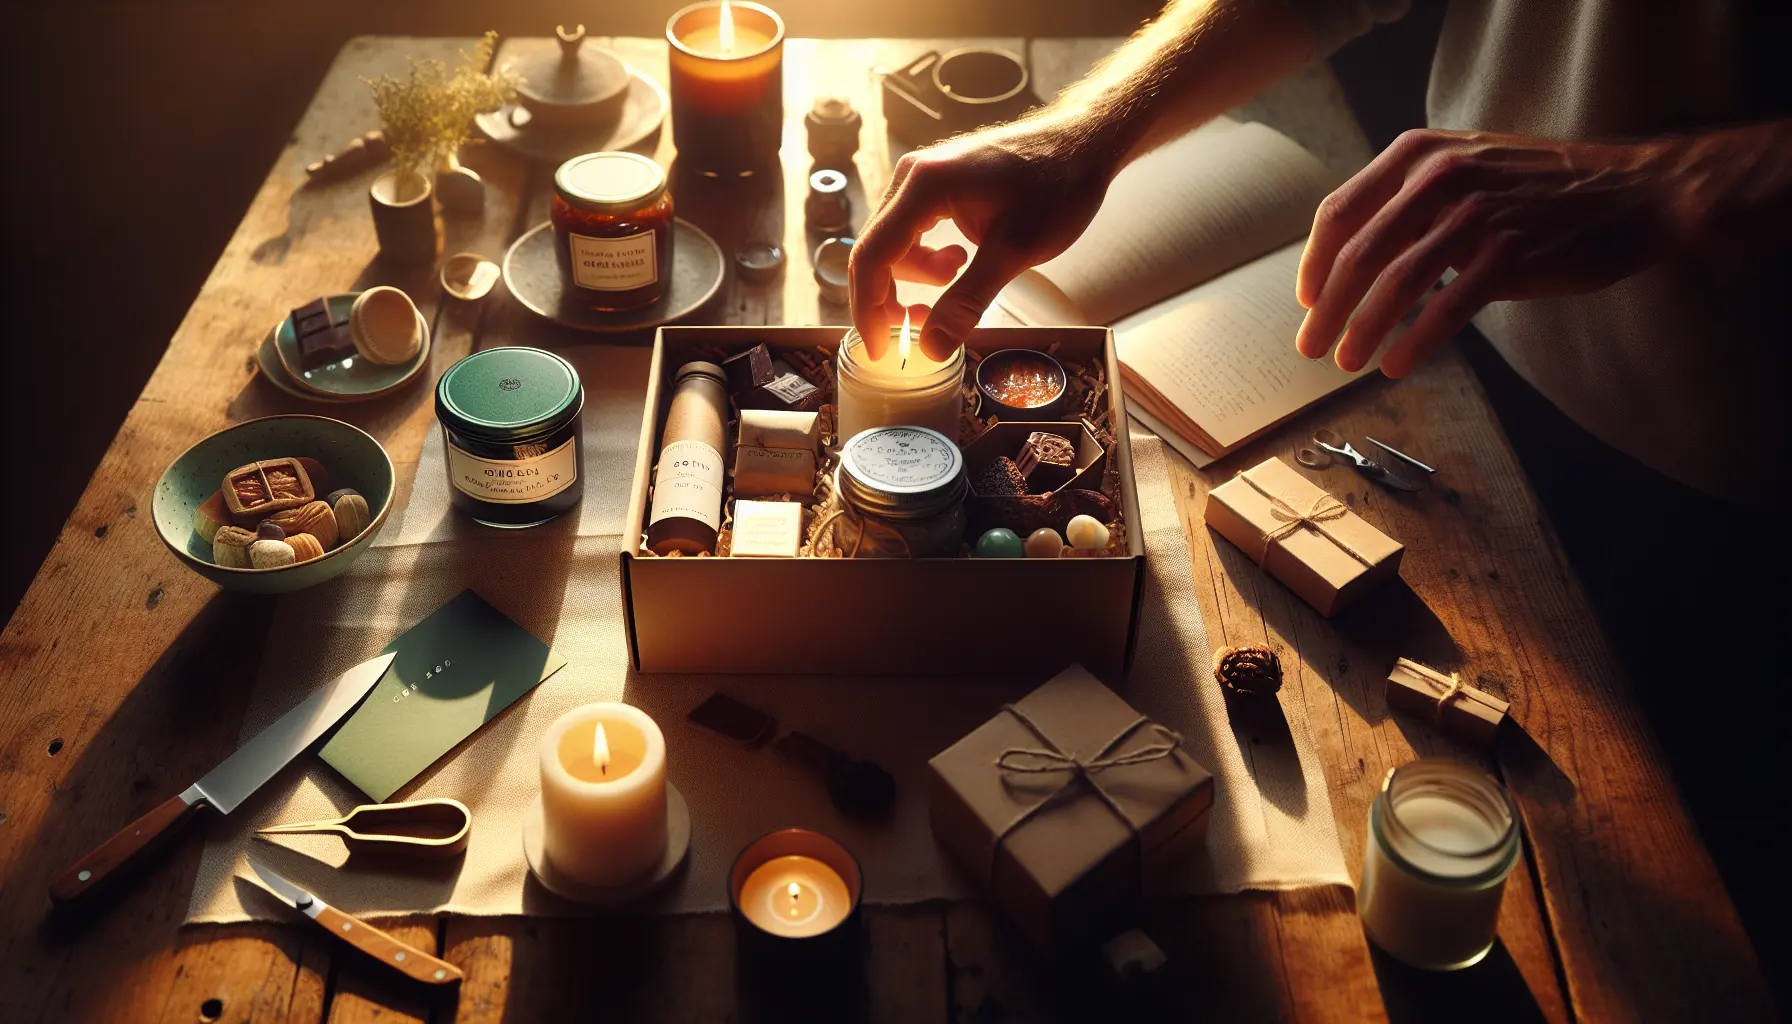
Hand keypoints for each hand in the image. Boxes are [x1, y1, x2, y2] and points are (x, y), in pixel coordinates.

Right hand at [850, 117, 1120, 359]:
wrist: (1083, 144)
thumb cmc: (1057, 187)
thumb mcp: (1014, 251)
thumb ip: (968, 300)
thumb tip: (931, 347)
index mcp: (924, 185)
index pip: (873, 255)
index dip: (869, 309)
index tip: (878, 351)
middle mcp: (912, 176)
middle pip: (875, 250)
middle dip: (889, 298)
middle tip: (917, 331)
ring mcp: (921, 178)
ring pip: (894, 244)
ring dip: (916, 277)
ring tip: (959, 276)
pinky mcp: (935, 185)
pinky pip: (912, 232)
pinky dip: (927, 260)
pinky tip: (961, 261)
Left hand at [1295, 129, 1675, 377]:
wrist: (1634, 191)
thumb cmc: (1539, 189)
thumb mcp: (1465, 165)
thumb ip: (1409, 198)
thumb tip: (1349, 260)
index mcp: (1418, 153)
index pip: (1340, 212)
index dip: (1315, 265)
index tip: (1306, 302)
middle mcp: (1441, 176)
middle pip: (1359, 254)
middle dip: (1327, 309)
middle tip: (1311, 346)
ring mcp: (1477, 213)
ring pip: (1396, 284)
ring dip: (1363, 331)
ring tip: (1347, 362)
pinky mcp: (1512, 252)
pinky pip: (1447, 306)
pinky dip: (1414, 342)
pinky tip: (1396, 366)